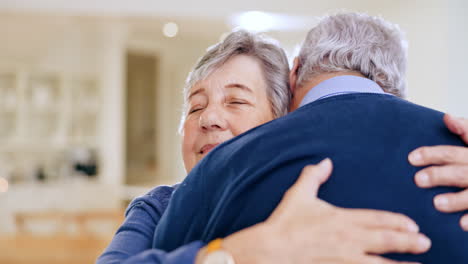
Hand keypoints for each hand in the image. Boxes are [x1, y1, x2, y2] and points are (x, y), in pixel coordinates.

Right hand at [213, 159, 430, 263]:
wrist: (272, 249)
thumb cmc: (285, 222)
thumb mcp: (298, 194)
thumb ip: (313, 176)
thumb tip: (325, 162)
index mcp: (341, 218)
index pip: (376, 219)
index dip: (397, 222)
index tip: (412, 225)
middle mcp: (348, 239)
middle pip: (385, 240)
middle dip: (408, 241)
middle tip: (425, 242)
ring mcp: (344, 258)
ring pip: (380, 263)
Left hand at [409, 114, 467, 230]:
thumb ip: (467, 130)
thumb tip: (447, 117)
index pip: (452, 151)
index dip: (433, 154)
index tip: (411, 158)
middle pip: (461, 171)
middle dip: (440, 175)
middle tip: (418, 180)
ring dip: (457, 199)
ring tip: (437, 203)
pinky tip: (462, 224)